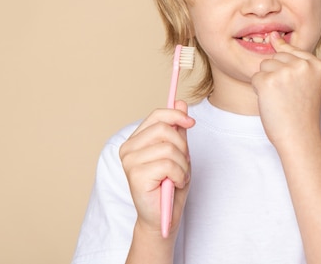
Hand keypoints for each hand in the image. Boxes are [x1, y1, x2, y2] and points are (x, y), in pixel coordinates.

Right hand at [119, 100, 194, 237]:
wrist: (163, 218)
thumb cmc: (170, 186)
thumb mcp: (179, 152)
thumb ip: (178, 129)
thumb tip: (180, 103)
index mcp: (137, 140)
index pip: (156, 115)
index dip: (176, 115)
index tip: (191, 122)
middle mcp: (128, 148)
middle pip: (164, 129)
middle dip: (182, 146)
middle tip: (183, 162)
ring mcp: (129, 161)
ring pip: (169, 148)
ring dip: (182, 164)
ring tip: (178, 176)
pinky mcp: (135, 175)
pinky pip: (168, 164)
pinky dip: (178, 174)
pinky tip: (173, 184)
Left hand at [251, 32, 320, 149]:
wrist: (299, 138)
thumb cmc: (302, 113)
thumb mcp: (306, 82)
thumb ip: (293, 58)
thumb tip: (273, 35)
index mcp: (318, 64)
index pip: (293, 52)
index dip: (288, 71)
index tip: (293, 89)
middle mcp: (304, 65)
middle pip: (277, 56)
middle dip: (276, 75)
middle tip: (287, 97)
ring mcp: (286, 72)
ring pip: (264, 65)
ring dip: (267, 82)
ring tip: (280, 99)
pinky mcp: (268, 81)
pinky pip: (255, 78)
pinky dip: (258, 91)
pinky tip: (271, 103)